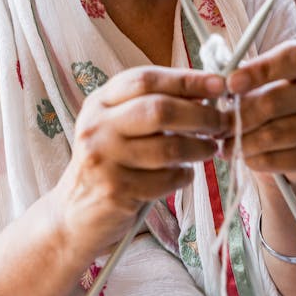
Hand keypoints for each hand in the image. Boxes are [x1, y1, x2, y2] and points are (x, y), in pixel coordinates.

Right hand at [55, 66, 227, 255]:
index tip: (219, 83)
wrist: (73, 216)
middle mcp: (97, 127)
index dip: (186, 79)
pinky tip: (184, 175)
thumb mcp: (118, 127)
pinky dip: (184, 176)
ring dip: (199, 148)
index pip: (145, 79)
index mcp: (99, 102)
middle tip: (223, 122)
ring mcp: (104, 159)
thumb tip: (205, 90)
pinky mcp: (116, 191)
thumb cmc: (109, 165)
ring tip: (210, 149)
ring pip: (168, 147)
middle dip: (200, 115)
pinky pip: (166, 179)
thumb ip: (151, 106)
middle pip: (160, 110)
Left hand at [224, 41, 295, 185]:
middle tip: (218, 126)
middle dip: (240, 116)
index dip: (260, 70)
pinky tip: (246, 158)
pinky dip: (261, 161)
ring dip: (246, 142)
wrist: (290, 133)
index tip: (230, 83)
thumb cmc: (266, 97)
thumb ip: (240, 80)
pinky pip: (288, 160)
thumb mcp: (256, 81)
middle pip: (276, 101)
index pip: (291, 60)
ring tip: (226, 145)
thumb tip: (219, 88)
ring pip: (279, 134)